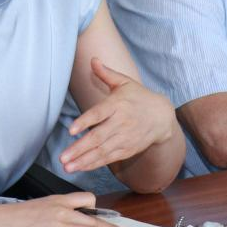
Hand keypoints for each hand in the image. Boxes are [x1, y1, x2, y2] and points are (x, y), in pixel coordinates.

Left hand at [60, 58, 176, 172]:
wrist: (163, 116)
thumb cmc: (140, 97)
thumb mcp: (125, 82)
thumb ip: (106, 73)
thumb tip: (93, 59)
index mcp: (118, 104)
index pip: (99, 114)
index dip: (85, 122)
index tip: (71, 130)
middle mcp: (121, 123)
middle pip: (98, 137)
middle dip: (79, 148)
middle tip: (62, 158)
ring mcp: (125, 138)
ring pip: (102, 151)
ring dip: (83, 160)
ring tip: (67, 167)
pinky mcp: (128, 149)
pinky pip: (109, 158)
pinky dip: (94, 164)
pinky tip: (81, 167)